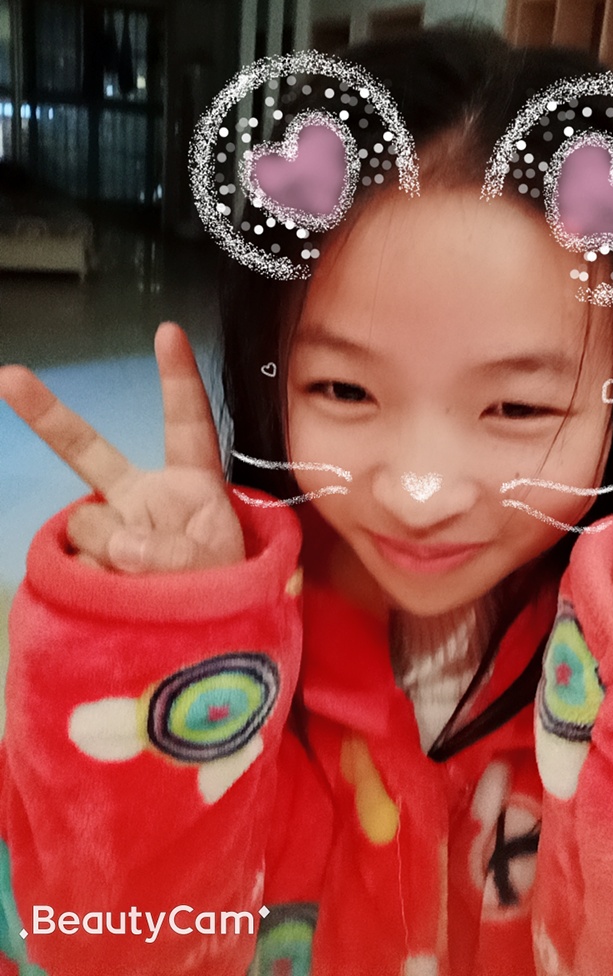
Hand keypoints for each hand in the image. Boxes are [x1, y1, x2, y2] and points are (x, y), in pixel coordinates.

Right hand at [0, 323, 243, 572]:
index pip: (187, 425)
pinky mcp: (89, 565)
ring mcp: (113, 531)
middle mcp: (146, 500)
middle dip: (47, 414)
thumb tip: (119, 547)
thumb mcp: (220, 572)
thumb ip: (173, 555)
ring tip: (146, 585)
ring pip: (87, 524)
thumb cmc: (226, 596)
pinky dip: (94, 581)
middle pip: (91, 452)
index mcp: (192, 487)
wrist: (205, 647)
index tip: (169, 330)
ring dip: (112, 554)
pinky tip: (118, 595)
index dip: (178, 378)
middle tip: (7, 376)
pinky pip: (74, 562)